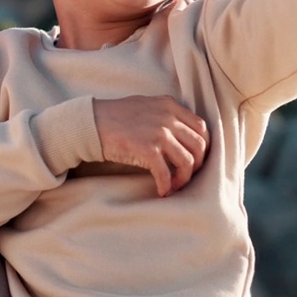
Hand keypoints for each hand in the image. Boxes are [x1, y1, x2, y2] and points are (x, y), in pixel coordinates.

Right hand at [93, 95, 208, 196]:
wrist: (92, 123)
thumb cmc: (115, 117)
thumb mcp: (146, 105)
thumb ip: (165, 114)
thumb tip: (180, 134)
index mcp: (170, 105)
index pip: (201, 127)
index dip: (203, 146)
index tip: (197, 159)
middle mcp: (168, 118)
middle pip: (199, 145)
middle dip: (197, 164)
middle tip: (187, 175)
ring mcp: (159, 133)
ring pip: (187, 161)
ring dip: (184, 178)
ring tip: (174, 185)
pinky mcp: (147, 149)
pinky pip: (165, 173)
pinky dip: (166, 186)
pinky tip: (161, 191)